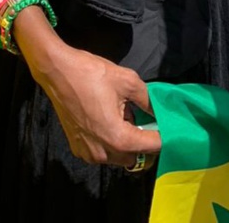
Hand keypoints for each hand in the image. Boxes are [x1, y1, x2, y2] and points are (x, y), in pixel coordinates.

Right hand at [14, 7, 160, 167]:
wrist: (58, 72)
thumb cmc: (92, 74)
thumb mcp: (128, 81)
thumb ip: (148, 100)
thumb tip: (161, 111)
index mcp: (117, 138)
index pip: (151, 147)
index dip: (164, 136)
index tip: (170, 126)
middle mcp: (103, 153)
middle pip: (135, 156)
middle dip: (144, 140)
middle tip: (146, 118)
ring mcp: (88, 153)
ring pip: (119, 156)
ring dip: (127, 141)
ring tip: (125, 115)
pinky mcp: (78, 148)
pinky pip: (103, 152)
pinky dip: (111, 141)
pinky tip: (108, 118)